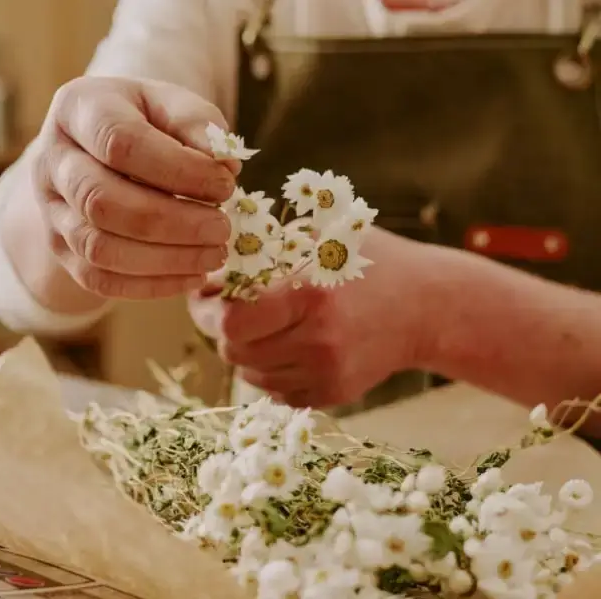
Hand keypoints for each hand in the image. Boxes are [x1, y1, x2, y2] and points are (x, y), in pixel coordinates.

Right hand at [30, 76, 237, 299]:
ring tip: (214, 255)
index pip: (119, 143)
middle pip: (100, 201)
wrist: (101, 146)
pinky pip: (97, 279)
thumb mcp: (171, 104)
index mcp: (77, 109)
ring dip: (164, 259)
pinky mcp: (60, 248)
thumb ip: (199, 125)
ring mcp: (50, 209)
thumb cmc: (145, 122)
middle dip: (170, 221)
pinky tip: (192, 275)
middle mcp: (51, 161)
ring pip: (97, 247)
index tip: (225, 184)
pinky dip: (150, 285)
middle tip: (221, 228)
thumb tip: (224, 165)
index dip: (177, 169)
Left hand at [188, 228, 433, 407]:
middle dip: (223, 329)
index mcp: (310, 295)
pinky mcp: (334, 394)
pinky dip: (270, 371)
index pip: (230, 322)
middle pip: (233, 351)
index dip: (207, 311)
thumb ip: (261, 251)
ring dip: (246, 351)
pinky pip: (276, 392)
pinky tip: (288, 345)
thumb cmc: (366, 261)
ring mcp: (327, 372)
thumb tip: (204, 275)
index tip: (204, 297)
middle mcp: (318, 340)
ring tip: (266, 325)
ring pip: (250, 374)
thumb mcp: (318, 238)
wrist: (428, 306)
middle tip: (230, 310)